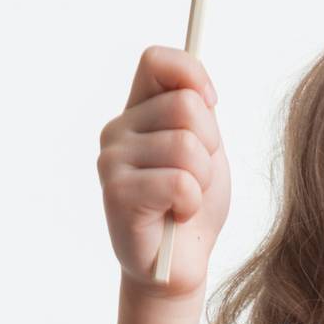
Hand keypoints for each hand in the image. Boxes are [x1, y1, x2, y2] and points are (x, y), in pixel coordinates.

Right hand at [97, 45, 231, 300]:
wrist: (181, 262)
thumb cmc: (194, 204)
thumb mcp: (206, 148)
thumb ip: (198, 113)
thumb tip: (197, 87)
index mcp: (139, 110)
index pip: (158, 60)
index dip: (193, 74)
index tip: (211, 103)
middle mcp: (118, 129)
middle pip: (186, 106)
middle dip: (210, 145)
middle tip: (196, 176)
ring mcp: (112, 160)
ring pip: (187, 146)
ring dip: (202, 180)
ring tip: (185, 199)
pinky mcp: (116, 193)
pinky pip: (180, 182)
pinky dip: (191, 203)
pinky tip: (176, 215)